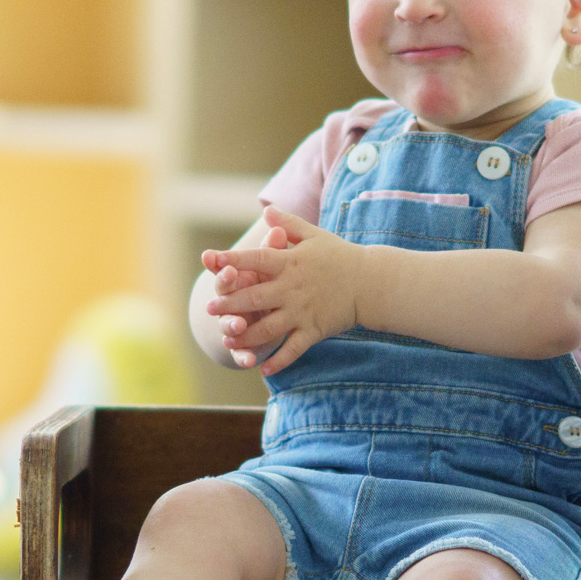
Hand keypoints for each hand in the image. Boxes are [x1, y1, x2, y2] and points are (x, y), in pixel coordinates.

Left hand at [200, 209, 365, 372]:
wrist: (371, 282)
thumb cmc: (340, 256)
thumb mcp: (314, 235)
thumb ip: (288, 225)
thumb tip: (266, 210)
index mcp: (290, 263)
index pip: (256, 259)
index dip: (232, 260)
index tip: (212, 261)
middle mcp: (292, 288)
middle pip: (255, 298)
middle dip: (230, 304)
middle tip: (209, 310)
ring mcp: (302, 312)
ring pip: (268, 328)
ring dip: (245, 337)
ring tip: (226, 341)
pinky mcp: (314, 330)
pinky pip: (293, 349)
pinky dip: (278, 360)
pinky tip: (262, 369)